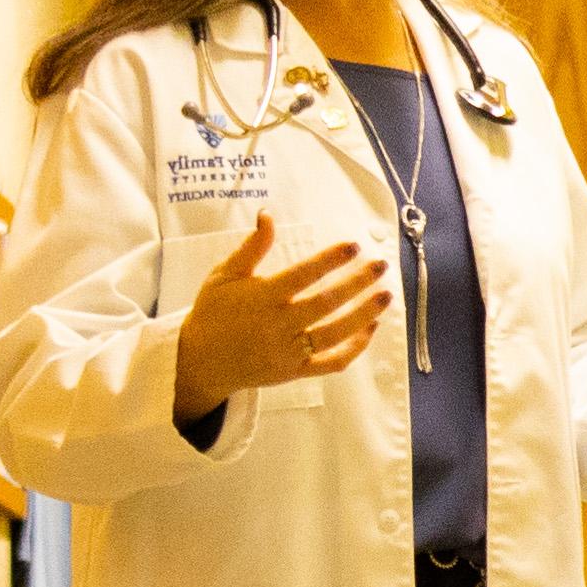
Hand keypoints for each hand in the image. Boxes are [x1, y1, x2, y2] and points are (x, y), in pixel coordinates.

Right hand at [169, 210, 390, 410]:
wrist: (200, 362)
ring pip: (335, 333)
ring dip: (364, 314)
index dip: (331, 259)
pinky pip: (332, 362)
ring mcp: (289, 352)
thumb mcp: (224, 275)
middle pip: (327, 303)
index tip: (354, 246)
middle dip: (358, 282)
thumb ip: (251, 247)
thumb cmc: (213, 312)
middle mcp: (278, 325)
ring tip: (386, 295)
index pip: (304, 274)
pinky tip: (370, 328)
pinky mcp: (295, 372)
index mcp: (263, 297)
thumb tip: (267, 214)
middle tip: (381, 265)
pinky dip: (354, 348)